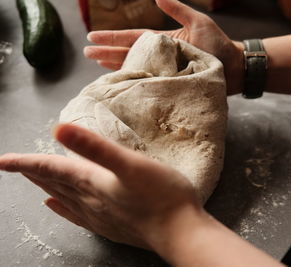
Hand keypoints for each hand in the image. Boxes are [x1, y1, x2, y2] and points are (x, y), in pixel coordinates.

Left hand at [0, 124, 203, 249]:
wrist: (179, 231)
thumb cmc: (161, 195)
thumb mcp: (131, 164)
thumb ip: (96, 147)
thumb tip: (60, 129)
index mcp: (92, 180)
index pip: (51, 168)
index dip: (27, 162)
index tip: (3, 160)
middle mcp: (90, 199)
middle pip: (54, 182)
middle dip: (32, 172)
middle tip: (13, 165)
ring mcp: (100, 215)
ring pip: (64, 197)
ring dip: (46, 187)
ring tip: (32, 180)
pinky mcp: (111, 225)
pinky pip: (77, 215)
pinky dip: (62, 208)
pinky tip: (56, 205)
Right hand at [83, 0, 243, 94]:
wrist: (234, 69)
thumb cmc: (219, 45)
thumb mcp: (198, 23)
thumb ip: (178, 10)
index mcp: (163, 42)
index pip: (132, 39)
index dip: (112, 37)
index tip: (92, 36)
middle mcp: (160, 58)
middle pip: (128, 54)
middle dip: (107, 52)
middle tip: (86, 52)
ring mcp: (164, 72)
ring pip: (134, 68)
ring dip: (115, 67)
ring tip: (96, 65)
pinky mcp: (169, 86)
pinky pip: (147, 84)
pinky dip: (134, 84)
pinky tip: (121, 84)